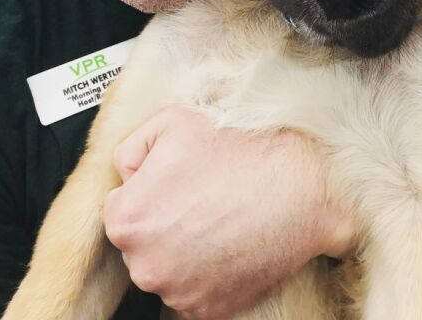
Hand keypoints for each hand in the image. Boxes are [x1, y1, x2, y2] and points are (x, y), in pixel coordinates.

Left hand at [103, 105, 354, 319]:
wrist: (302, 185)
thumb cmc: (240, 149)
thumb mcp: (173, 121)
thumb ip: (132, 147)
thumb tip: (126, 173)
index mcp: (128, 219)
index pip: (119, 208)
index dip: (149, 190)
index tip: (178, 181)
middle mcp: (145, 265)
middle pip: (141, 242)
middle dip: (163, 222)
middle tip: (201, 196)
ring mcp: (178, 292)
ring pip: (167, 267)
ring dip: (183, 248)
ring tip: (220, 216)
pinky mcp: (208, 310)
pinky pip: (194, 289)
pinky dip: (207, 271)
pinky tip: (230, 240)